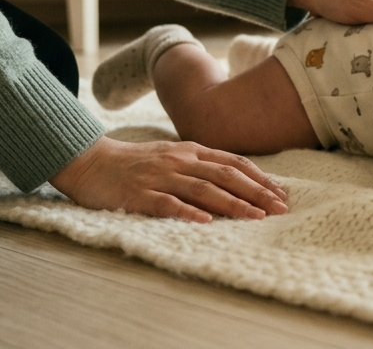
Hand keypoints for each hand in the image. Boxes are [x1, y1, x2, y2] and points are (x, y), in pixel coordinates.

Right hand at [49, 137, 289, 222]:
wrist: (90, 161)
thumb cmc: (136, 163)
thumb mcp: (173, 156)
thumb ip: (201, 166)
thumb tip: (237, 181)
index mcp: (191, 151)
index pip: (234, 163)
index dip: (260, 178)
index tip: (282, 194)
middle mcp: (180, 161)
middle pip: (225, 176)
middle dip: (256, 192)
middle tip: (280, 208)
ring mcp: (160, 177)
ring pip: (203, 189)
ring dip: (233, 203)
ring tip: (256, 217)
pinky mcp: (139, 194)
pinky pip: (166, 203)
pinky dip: (187, 211)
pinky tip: (206, 221)